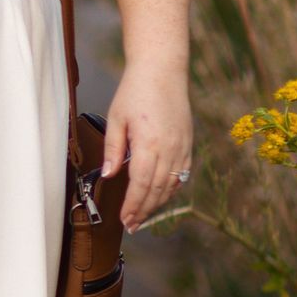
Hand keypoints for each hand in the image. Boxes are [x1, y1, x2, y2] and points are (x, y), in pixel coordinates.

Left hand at [102, 60, 192, 231]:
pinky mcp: (188, 144)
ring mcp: (182, 147)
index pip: (141, 184)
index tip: (125, 219)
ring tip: (143, 216)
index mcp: (149, 143)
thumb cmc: (135, 91)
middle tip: (132, 225)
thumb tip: (109, 175)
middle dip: (144, 210)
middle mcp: (169, 149)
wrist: (162, 71)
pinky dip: (171, 189)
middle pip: (157, 190)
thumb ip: (113, 149)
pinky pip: (181, 174)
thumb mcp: (115, 118)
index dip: (133, 205)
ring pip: (171, 185)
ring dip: (157, 204)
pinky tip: (160, 197)